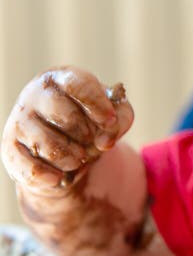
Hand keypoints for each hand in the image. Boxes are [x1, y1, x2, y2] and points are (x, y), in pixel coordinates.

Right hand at [1, 67, 133, 196]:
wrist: (65, 145)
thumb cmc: (92, 121)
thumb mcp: (115, 114)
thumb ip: (120, 120)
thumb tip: (105, 141)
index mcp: (62, 78)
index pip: (77, 84)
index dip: (96, 103)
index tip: (109, 120)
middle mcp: (36, 95)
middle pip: (65, 116)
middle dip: (86, 134)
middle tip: (91, 140)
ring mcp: (19, 120)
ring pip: (49, 145)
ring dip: (73, 158)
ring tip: (80, 157)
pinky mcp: (10, 147)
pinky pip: (29, 168)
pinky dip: (50, 176)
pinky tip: (60, 176)